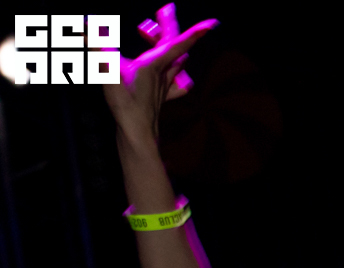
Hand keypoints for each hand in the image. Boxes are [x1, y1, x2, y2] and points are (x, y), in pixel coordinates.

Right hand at [103, 6, 218, 139]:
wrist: (137, 133)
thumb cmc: (127, 103)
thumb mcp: (108, 69)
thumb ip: (97, 44)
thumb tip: (83, 24)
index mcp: (155, 63)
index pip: (179, 43)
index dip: (196, 33)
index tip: (213, 24)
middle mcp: (164, 73)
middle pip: (175, 46)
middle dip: (169, 26)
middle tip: (163, 10)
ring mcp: (164, 86)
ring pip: (176, 63)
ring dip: (169, 46)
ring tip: (156, 35)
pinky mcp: (160, 97)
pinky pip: (174, 83)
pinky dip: (174, 75)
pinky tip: (172, 75)